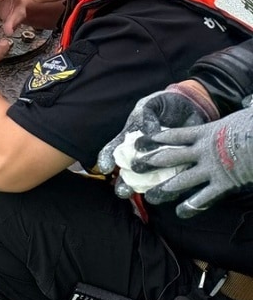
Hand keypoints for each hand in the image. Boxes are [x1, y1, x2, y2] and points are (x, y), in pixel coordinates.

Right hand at [97, 85, 214, 188]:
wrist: (193, 104)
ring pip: (151, 180)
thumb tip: (146, 132)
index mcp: (131, 138)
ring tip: (148, 196)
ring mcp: (162, 161)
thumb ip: (146, 116)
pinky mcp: (182, 163)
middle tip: (123, 191)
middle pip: (129, 172)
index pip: (113, 150)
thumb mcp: (152, 104)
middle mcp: (143, 153)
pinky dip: (174, 186)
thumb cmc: (166, 104)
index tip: (106, 168)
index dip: (106, 159)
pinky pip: (177, 177)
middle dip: (124, 184)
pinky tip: (174, 191)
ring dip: (148, 190)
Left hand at [138, 107, 252, 216]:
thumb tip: (248, 102)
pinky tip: (180, 213)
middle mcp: (202, 151)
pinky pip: (202, 198)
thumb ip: (240, 110)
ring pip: (180, 181)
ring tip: (149, 197)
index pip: (173, 136)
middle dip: (150, 163)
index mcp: (205, 133)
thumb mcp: (244, 114)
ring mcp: (211, 169)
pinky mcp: (223, 184)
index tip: (138, 142)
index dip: (154, 139)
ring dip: (164, 189)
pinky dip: (191, 206)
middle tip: (134, 168)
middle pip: (169, 158)